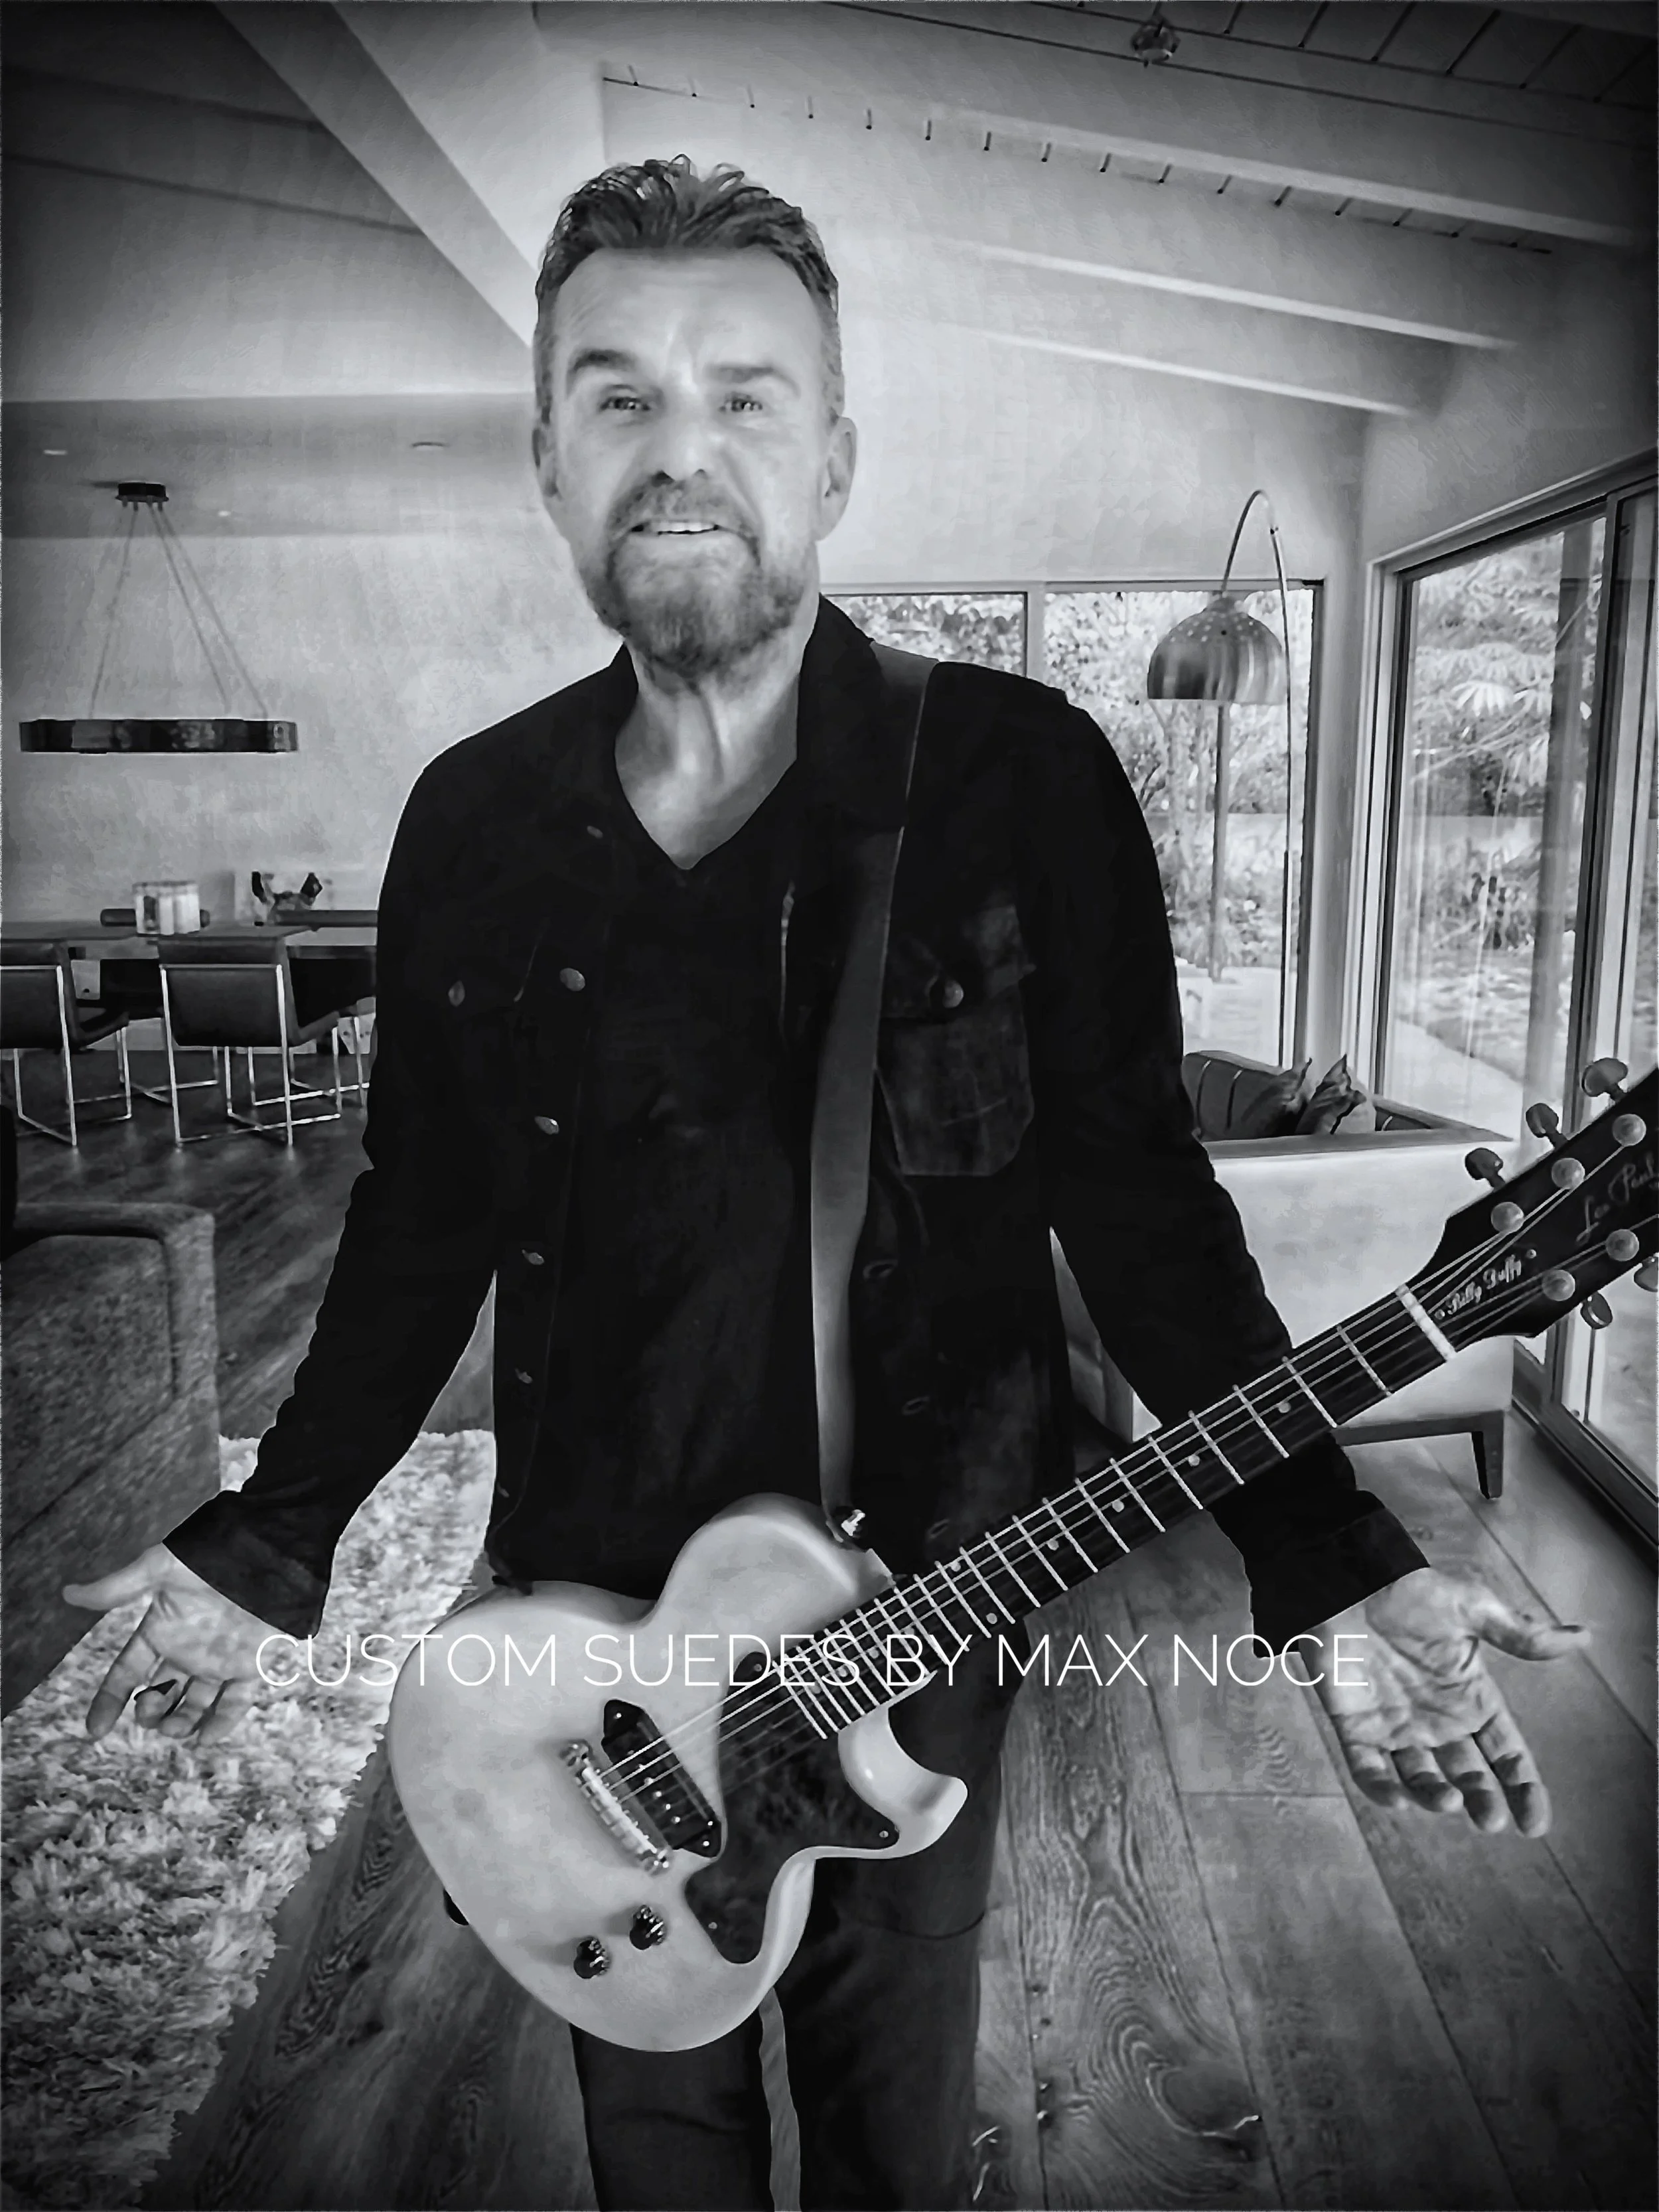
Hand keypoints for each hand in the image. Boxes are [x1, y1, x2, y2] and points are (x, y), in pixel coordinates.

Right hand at [62, 1545, 280, 1743]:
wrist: (267, 1549)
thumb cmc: (210, 1555)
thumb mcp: (159, 1569)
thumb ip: (117, 1588)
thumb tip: (69, 1593)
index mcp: (161, 1629)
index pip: (127, 1673)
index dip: (109, 1700)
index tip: (95, 1730)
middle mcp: (187, 1649)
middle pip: (161, 1694)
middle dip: (151, 1712)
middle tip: (150, 1715)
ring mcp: (219, 1659)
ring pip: (194, 1704)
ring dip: (180, 1723)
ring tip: (174, 1729)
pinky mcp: (251, 1663)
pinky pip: (235, 1702)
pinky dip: (221, 1723)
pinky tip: (204, 1739)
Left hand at [1294, 1566, 1586, 1835]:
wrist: (1351, 1580)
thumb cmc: (1412, 1592)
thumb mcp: (1472, 1608)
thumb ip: (1519, 1634)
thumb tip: (1582, 1637)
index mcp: (1472, 1701)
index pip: (1506, 1755)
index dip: (1523, 1789)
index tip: (1535, 1823)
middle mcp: (1438, 1722)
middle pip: (1467, 1776)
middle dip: (1481, 1801)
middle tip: (1489, 1819)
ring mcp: (1397, 1728)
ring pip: (1420, 1779)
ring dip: (1434, 1796)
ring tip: (1448, 1801)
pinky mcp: (1357, 1728)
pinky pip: (1368, 1769)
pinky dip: (1381, 1789)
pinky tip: (1398, 1800)